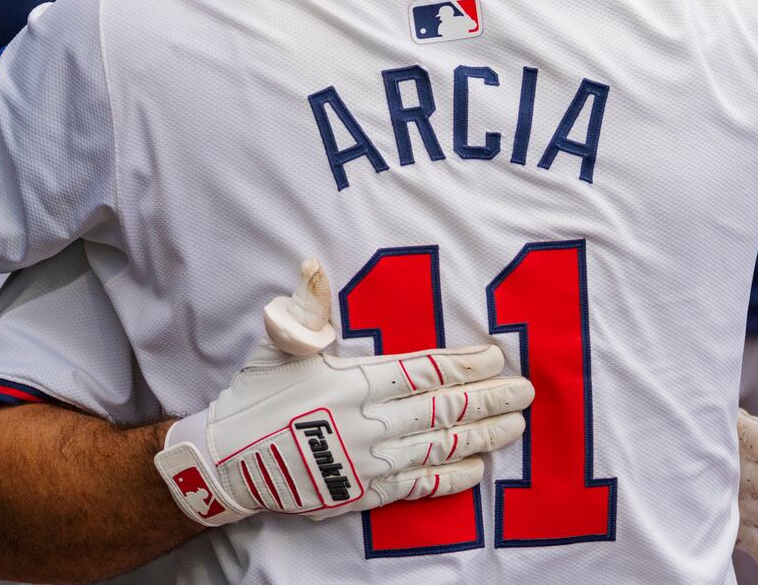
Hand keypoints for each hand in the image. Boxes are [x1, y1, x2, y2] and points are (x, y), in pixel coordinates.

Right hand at [154, 258, 533, 525]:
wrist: (230, 461)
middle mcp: (371, 422)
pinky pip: (419, 485)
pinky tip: (478, 469)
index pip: (424, 370)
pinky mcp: (365, 492)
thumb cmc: (257, 395)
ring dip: (483, 435)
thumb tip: (312, 264)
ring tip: (515, 426)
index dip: (465, 364)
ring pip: (441, 446)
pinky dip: (451, 478)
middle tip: (527, 391)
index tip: (497, 357)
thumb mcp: (280, 344)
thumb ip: (306, 308)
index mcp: (355, 381)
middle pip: (444, 409)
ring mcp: (371, 461)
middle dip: (490, 398)